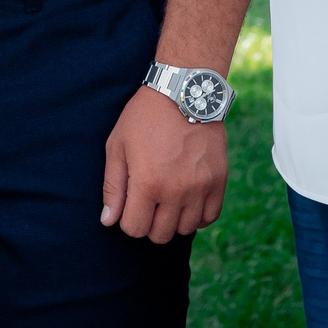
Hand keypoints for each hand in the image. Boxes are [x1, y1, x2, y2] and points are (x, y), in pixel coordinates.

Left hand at [100, 87, 225, 243]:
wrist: (184, 92)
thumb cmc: (144, 118)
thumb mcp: (117, 146)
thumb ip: (112, 187)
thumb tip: (108, 221)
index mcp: (147, 183)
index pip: (135, 229)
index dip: (128, 221)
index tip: (129, 207)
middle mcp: (176, 191)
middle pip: (160, 235)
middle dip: (149, 224)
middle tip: (147, 203)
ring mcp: (201, 188)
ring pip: (185, 229)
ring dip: (173, 220)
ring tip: (166, 200)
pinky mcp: (219, 180)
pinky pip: (210, 217)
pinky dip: (197, 216)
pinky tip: (187, 201)